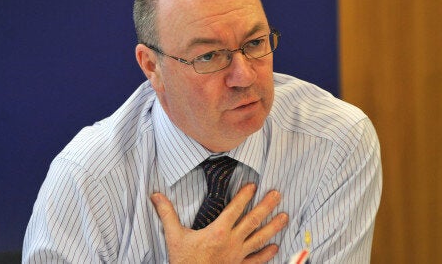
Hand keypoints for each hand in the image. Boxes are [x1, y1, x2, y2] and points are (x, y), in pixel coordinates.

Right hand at [150, 183, 287, 263]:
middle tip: (278, 194)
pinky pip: (256, 261)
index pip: (235, 209)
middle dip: (266, 206)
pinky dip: (266, 254)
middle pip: (253, 220)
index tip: (253, 185)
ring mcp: (238, 256)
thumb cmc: (183, 261)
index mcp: (218, 232)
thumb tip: (156, 195)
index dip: (245, 195)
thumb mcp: (174, 236)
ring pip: (260, 239)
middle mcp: (232, 242)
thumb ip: (167, 214)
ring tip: (285, 217)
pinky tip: (275, 247)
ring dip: (273, 227)